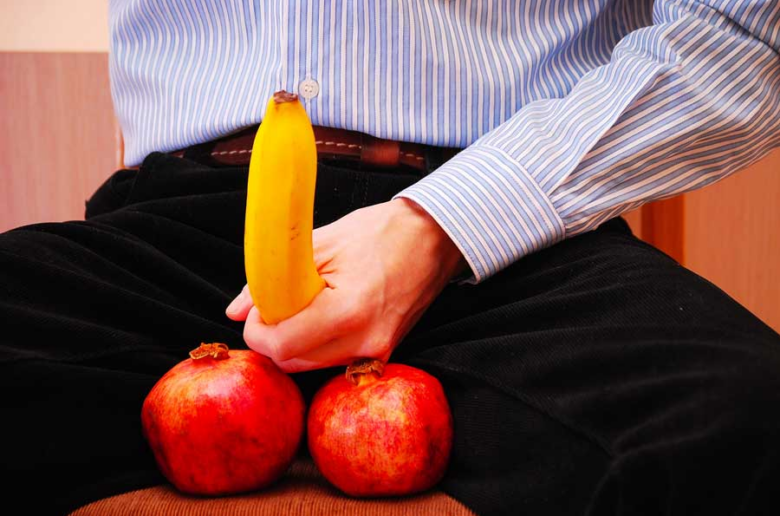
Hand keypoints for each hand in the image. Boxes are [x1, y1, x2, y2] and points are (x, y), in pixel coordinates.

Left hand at [226, 198, 465, 372]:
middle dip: (273, 338)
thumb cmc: (379, 232)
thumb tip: (235, 311)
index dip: (258, 330)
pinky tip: (325, 313)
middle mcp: (365, 342)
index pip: (281, 346)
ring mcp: (377, 352)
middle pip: (293, 362)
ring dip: (294, 340)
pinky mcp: (382, 353)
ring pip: (311, 364)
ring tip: (305, 303)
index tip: (258, 308)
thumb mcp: (319, 243)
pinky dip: (318, 342)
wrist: (433, 238)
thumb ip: (271, 280)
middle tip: (277, 304)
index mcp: (348, 312)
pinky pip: (333, 359)